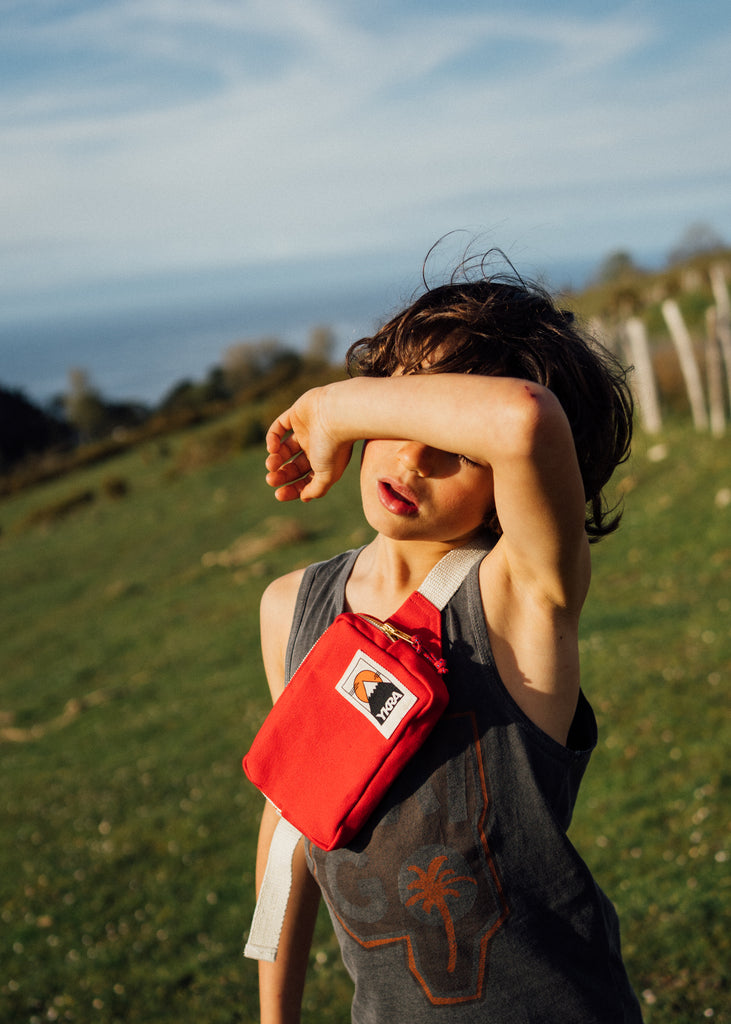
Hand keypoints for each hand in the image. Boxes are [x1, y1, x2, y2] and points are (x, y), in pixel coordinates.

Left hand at [264, 387, 353, 501]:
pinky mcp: (296, 414)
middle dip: (281, 475)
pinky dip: (272, 439)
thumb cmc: (334, 447)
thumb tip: (304, 497)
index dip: (292, 488)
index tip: (279, 494)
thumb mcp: (327, 475)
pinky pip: (279, 428)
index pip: (305, 479)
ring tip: (271, 465)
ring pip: (284, 449)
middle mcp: (315, 447)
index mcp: (324, 462)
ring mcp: (305, 430)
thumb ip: (316, 489)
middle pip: (293, 466)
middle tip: (270, 480)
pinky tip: (272, 449)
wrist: (338, 415)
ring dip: (274, 459)